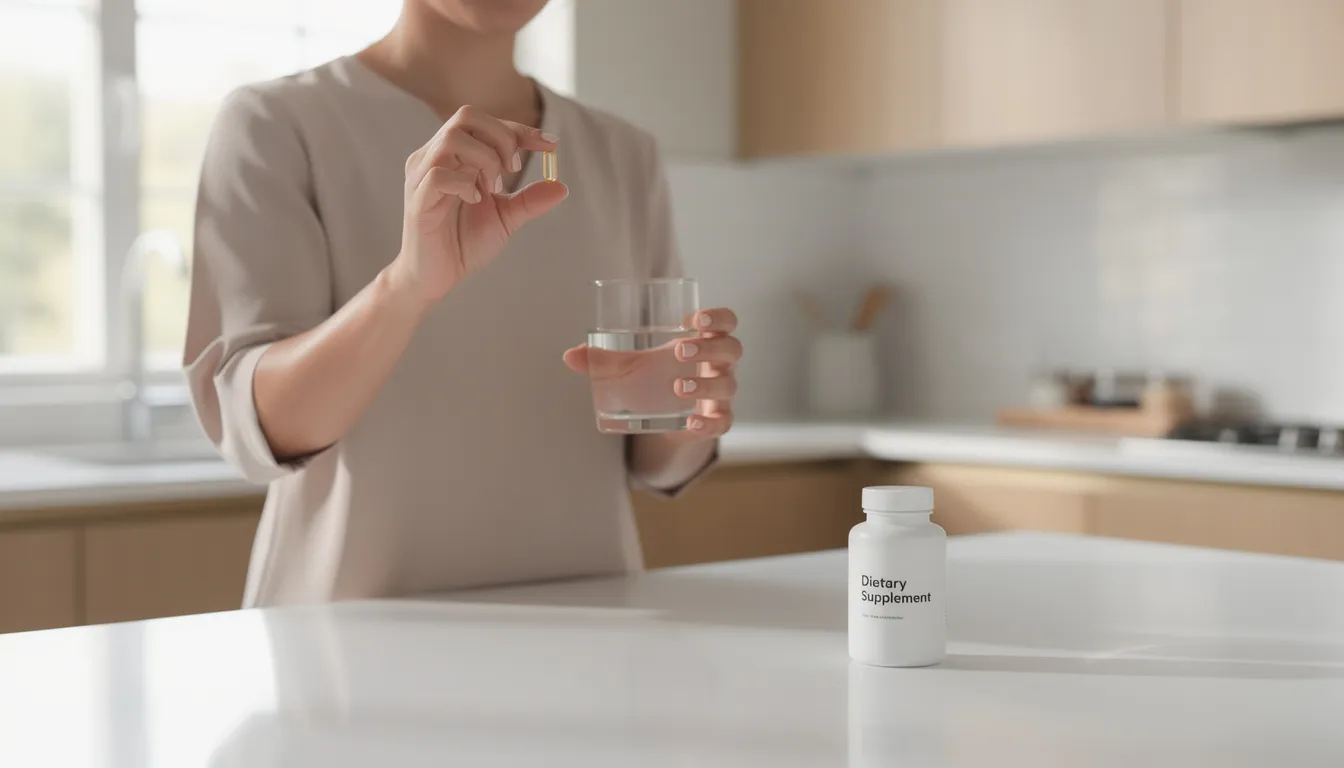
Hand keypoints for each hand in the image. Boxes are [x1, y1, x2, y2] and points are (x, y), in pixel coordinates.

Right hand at [388, 105, 568, 305]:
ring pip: (453, 139)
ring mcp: (422, 175)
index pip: (486, 123)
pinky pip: (438, 174)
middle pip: (467, 116)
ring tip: (494, 188)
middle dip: (501, 137)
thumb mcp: (506, 218)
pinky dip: (464, 183)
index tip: (551, 144)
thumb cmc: (463, 242)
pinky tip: (476, 201)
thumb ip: (530, 200)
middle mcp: (435, 157)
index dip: (521, 129)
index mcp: (455, 155)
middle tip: (515, 170)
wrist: (437, 277)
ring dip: (485, 159)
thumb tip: (562, 186)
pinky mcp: (417, 199)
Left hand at [564, 308, 740, 438]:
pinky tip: (691, 421)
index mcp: (704, 342)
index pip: (727, 322)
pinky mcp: (716, 421)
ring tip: (678, 386)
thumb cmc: (656, 380)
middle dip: (710, 347)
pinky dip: (709, 422)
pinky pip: (723, 422)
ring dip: (705, 383)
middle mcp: (718, 366)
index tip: (694, 320)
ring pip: (728, 385)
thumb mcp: (631, 367)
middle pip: (732, 349)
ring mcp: (720, 394)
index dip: (718, 317)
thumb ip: (603, 360)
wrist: (668, 419)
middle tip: (680, 350)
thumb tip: (569, 356)